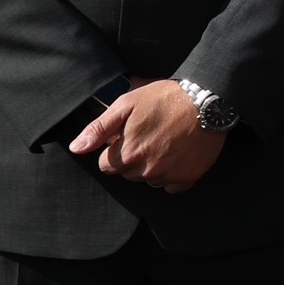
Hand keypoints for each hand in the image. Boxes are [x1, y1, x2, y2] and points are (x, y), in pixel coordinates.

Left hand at [70, 80, 226, 193]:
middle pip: (128, 173)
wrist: (207, 100)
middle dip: (133, 158)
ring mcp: (168, 176)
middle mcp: (146, 170)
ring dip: (152, 166)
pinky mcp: (188, 178)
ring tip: (165, 142)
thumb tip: (76, 149)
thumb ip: (98, 129)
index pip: (107, 165)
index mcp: (127, 153)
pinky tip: (178, 153)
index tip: (128, 136)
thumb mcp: (126, 105)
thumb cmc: (165, 98)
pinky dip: (173, 173)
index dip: (115, 149)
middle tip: (149, 135)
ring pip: (149, 179)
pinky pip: (171, 185)